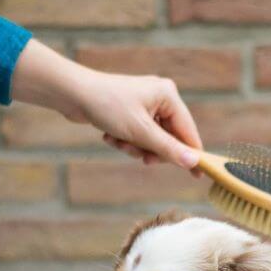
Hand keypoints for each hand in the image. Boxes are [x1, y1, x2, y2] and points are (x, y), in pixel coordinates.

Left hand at [11, 39, 202, 171]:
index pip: (188, 131)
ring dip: (135, 147)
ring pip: (151, 140)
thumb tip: (193, 162)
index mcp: (168, 95)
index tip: (198, 176)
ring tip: (119, 142)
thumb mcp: (140, 132)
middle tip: (141, 157)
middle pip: (169, 138)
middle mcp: (160, 97)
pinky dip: (125, 141)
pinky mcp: (130, 112)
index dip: (192, 154)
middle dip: (151, 150)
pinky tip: (109, 136)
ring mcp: (144, 104)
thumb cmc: (107, 106)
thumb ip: (168, 149)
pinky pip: (137, 135)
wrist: (72, 94)